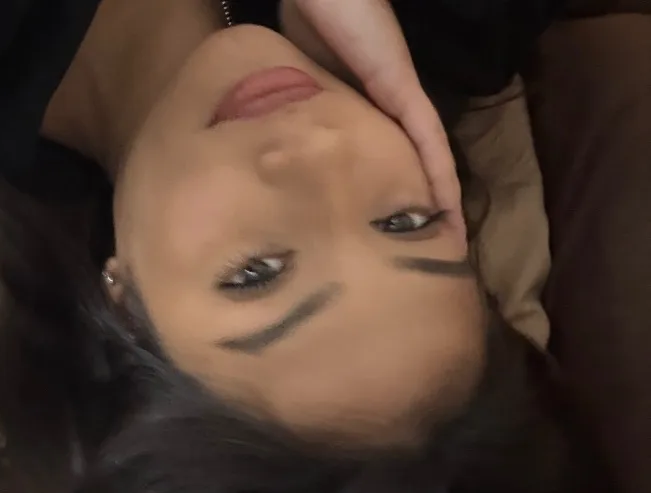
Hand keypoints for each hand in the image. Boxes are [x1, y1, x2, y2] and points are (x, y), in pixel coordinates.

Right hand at [291, 0, 463, 228]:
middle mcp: (386, 101)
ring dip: (439, 197)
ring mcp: (399, 92)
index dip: (384, 191)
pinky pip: (428, 135)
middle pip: (407, 159)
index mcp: (360, 102)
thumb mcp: (293, 78)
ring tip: (447, 239)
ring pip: (426, 155)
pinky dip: (439, 172)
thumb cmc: (305, 17)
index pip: (377, 156)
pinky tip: (446, 206)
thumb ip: (294, 105)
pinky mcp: (402, 84)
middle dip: (413, 201)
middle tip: (420, 247)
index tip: (381, 232)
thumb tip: (266, 141)